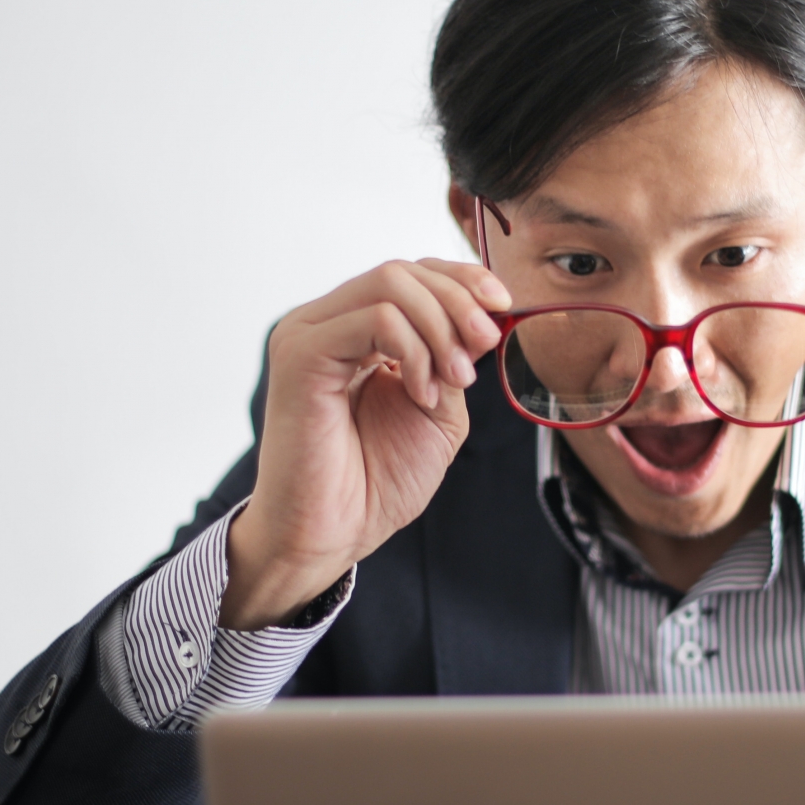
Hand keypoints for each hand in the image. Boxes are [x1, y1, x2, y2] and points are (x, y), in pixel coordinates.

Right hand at [223, 258, 509, 626]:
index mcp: (355, 331)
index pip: (410, 273)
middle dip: (459, 302)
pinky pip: (375, 319)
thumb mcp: (439, 409)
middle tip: (486, 346)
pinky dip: (414, 350)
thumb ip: (453, 358)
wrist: (335, 533)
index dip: (462, 279)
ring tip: (455, 380)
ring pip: (390, 284)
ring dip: (441, 328)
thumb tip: (484, 317)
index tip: (504, 305)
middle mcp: (326, 323)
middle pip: (403, 271)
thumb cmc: (376, 482)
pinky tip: (422, 392)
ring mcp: (309, 333)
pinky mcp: (300, 353)